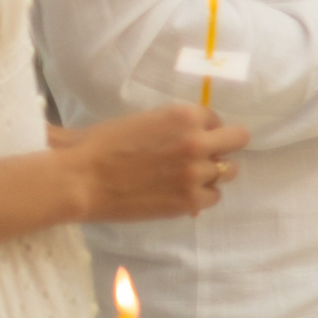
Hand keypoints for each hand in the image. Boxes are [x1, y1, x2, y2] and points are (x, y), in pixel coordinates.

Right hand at [52, 106, 246, 222]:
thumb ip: (174, 127)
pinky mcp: (189, 200)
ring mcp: (196, 173)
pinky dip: (201, 196)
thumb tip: (194, 134)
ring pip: (228, 171)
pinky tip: (180, 194)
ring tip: (188, 178)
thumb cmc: (99, 146)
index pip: (216, 119)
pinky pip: (214, 197)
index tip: (190, 138)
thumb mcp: (143, 121)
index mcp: (184, 116)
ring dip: (212, 173)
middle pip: (238, 140)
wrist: (79, 179)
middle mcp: (197, 142)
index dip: (204, 129)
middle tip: (205, 156)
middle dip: (224, 146)